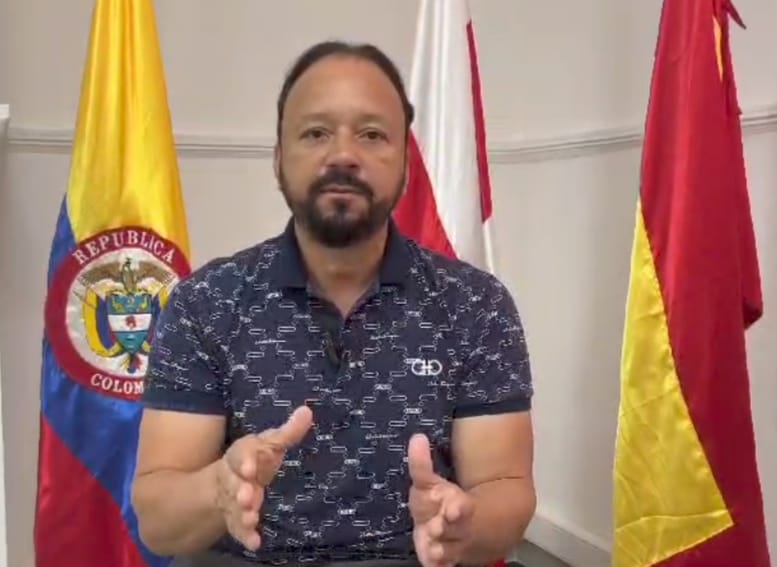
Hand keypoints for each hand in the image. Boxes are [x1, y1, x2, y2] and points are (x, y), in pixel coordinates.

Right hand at [215, 405, 312, 549]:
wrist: (224, 484)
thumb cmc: (255, 459)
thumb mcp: (270, 443)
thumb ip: (288, 432)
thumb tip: (307, 411)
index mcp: (242, 455)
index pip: (241, 455)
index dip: (245, 461)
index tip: (251, 468)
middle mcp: (234, 478)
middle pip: (234, 483)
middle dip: (240, 490)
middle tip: (247, 496)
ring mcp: (232, 501)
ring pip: (235, 507)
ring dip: (243, 512)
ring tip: (252, 517)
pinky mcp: (235, 520)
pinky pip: (239, 529)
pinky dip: (246, 536)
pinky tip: (255, 543)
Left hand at [408, 433, 474, 566]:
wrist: (469, 531)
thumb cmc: (440, 502)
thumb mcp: (430, 482)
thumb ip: (421, 463)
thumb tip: (416, 437)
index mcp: (457, 505)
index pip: (460, 505)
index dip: (458, 507)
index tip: (454, 506)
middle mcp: (456, 528)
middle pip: (454, 529)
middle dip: (446, 527)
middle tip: (438, 526)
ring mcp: (451, 546)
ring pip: (449, 550)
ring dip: (441, 549)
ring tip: (433, 549)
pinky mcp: (444, 561)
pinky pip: (443, 565)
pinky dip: (439, 565)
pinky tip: (433, 563)